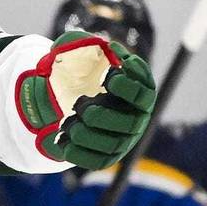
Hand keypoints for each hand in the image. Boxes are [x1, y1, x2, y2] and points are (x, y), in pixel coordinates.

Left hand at [18, 33, 155, 169]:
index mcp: (139, 95)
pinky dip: (79, 152)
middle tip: (79, 103)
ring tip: (67, 122)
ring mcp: (124, 140)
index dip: (128, 86)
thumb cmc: (85, 73)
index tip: (107, 76)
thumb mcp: (82, 54)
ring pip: (112, 144)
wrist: (72, 100)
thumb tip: (96, 45)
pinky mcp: (108, 156)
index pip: (144, 94)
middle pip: (128, 124)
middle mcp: (136, 119)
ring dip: (87, 133)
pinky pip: (98, 160)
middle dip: (100, 114)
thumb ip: (86, 45)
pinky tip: (62, 139)